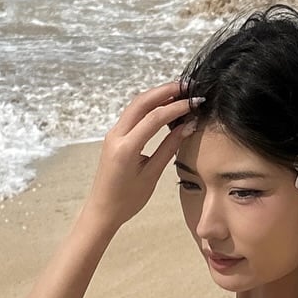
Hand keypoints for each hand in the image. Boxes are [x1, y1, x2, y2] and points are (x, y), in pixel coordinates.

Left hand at [83, 79, 200, 229]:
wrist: (102, 210)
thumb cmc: (126, 200)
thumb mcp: (152, 175)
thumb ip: (169, 148)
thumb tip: (187, 126)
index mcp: (125, 148)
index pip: (154, 118)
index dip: (176, 107)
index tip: (195, 102)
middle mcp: (116, 136)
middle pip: (141, 102)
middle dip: (165, 91)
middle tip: (188, 86)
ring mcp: (113, 134)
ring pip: (135, 105)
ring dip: (157, 95)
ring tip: (179, 92)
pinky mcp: (115, 137)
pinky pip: (132, 114)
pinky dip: (149, 106)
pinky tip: (164, 106)